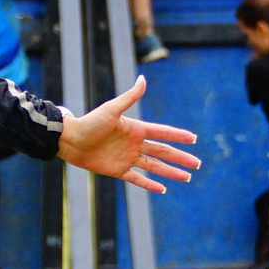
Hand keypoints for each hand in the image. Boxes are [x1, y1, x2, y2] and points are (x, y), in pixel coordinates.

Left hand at [57, 77, 198, 192]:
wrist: (71, 140)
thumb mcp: (112, 109)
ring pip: (155, 167)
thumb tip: (143, 79)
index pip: (162, 133)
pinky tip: (163, 189)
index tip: (193, 139)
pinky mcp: (118, 170)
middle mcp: (135, 144)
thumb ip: (130, 97)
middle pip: (163, 152)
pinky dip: (150, 184)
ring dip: (171, 172)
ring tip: (186, 177)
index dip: (178, 136)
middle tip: (197, 164)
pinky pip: (138, 179)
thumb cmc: (90, 122)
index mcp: (136, 129)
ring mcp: (127, 158)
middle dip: (180, 158)